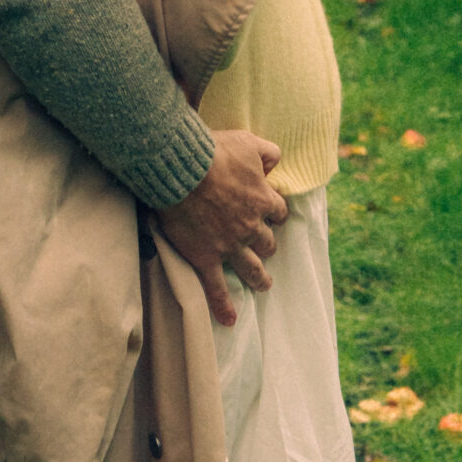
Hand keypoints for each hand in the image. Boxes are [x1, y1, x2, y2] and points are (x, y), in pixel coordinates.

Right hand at [155, 129, 288, 327]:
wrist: (182, 170)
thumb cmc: (214, 152)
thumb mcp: (248, 142)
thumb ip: (268, 152)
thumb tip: (276, 160)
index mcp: (262, 200)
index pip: (279, 212)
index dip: (275, 213)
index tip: (270, 214)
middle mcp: (250, 227)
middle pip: (268, 243)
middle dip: (267, 245)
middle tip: (264, 247)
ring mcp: (229, 246)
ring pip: (252, 268)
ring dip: (260, 278)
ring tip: (263, 284)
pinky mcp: (205, 257)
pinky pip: (217, 289)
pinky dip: (224, 306)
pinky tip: (230, 320)